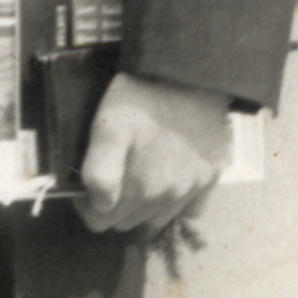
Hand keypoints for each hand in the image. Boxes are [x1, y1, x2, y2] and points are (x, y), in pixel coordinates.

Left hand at [78, 72, 234, 234]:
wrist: (190, 76)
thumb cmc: (142, 98)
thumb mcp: (107, 128)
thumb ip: (100, 173)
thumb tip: (99, 206)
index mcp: (140, 190)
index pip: (100, 222)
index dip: (86, 205)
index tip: (85, 183)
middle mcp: (168, 198)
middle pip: (128, 221)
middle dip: (112, 205)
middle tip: (109, 173)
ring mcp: (193, 190)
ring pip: (158, 218)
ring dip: (142, 206)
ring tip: (136, 172)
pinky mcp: (212, 177)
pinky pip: (192, 209)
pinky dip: (177, 203)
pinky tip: (168, 179)